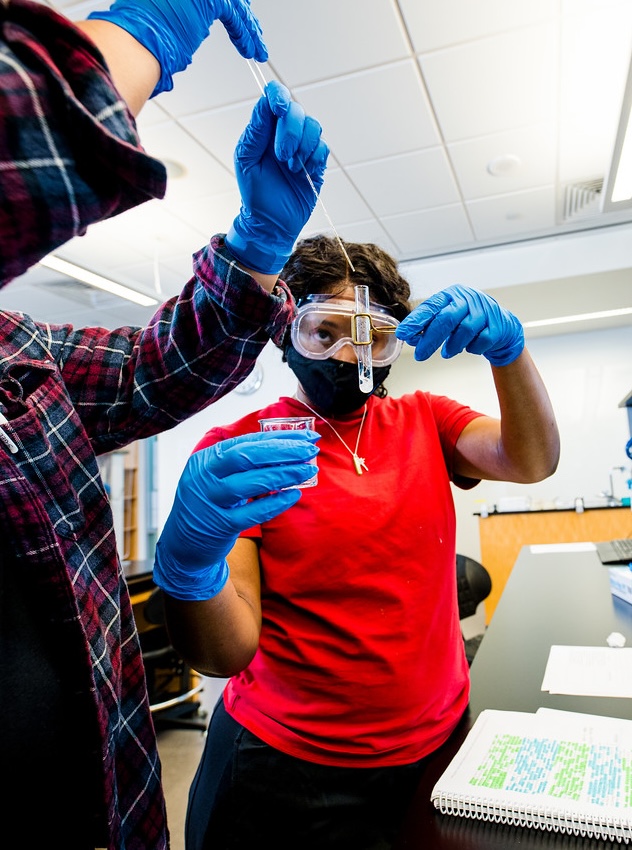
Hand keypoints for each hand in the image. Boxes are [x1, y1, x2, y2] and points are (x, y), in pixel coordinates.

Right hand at [88, 0, 266, 95]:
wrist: (135, 43)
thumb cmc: (138, 42)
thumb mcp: (158, 21)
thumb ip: (178, 19)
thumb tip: (190, 33)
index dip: (226, 6)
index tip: (235, 19)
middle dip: (241, 14)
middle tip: (252, 33)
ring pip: (232, 3)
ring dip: (247, 28)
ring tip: (257, 48)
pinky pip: (235, 15)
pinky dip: (246, 34)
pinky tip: (252, 50)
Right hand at [153, 430, 318, 599]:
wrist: (183, 545)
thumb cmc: (209, 504)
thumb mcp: (217, 477)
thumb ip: (243, 463)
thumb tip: (287, 448)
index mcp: (206, 459)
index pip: (247, 441)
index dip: (279, 437)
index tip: (306, 435)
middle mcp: (205, 476)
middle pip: (248, 457)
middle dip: (283, 451)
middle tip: (310, 450)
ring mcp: (211, 501)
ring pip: (251, 482)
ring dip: (284, 474)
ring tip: (308, 470)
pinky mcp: (220, 526)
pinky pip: (253, 512)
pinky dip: (276, 503)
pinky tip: (294, 495)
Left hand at [225, 80, 329, 274]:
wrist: (271, 224)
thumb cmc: (255, 193)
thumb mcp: (247, 160)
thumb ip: (256, 131)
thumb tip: (267, 103)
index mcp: (265, 129)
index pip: (274, 97)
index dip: (279, 96)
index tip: (280, 109)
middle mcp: (285, 134)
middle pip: (297, 110)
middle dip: (291, 131)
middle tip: (282, 156)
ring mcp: (302, 148)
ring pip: (314, 127)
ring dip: (303, 147)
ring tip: (291, 168)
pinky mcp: (317, 163)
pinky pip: (323, 148)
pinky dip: (314, 159)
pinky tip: (303, 174)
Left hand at [396, 285, 523, 365]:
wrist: (502, 325)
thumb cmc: (468, 320)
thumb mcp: (448, 318)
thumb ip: (429, 326)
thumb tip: (410, 337)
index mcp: (452, 295)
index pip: (431, 307)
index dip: (416, 321)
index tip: (403, 333)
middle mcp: (468, 299)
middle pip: (446, 319)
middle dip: (430, 339)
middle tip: (419, 355)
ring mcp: (485, 311)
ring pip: (465, 330)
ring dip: (453, 346)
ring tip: (447, 352)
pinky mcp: (497, 325)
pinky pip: (481, 341)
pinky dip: (472, 348)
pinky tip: (469, 347)